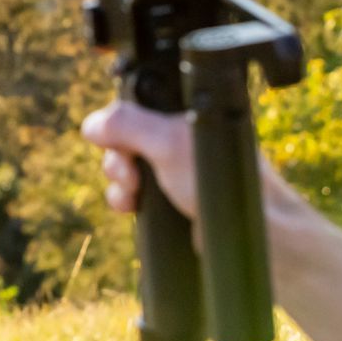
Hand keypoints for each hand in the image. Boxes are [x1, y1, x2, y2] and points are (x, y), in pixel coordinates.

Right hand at [81, 99, 311, 226]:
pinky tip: (131, 208)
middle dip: (117, 157)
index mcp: (186, 111)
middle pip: (125, 138)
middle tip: (129, 174)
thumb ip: (128, 125)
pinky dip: (126, 199)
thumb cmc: (220, 181)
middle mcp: (180, 137)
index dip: (119, 123)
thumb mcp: (169, 143)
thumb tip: (93, 124)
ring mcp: (175, 169)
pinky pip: (134, 193)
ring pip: (127, 166)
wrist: (248, 234)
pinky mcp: (171, 198)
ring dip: (119, 182)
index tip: (114, 140)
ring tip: (131, 196)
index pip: (136, 106)